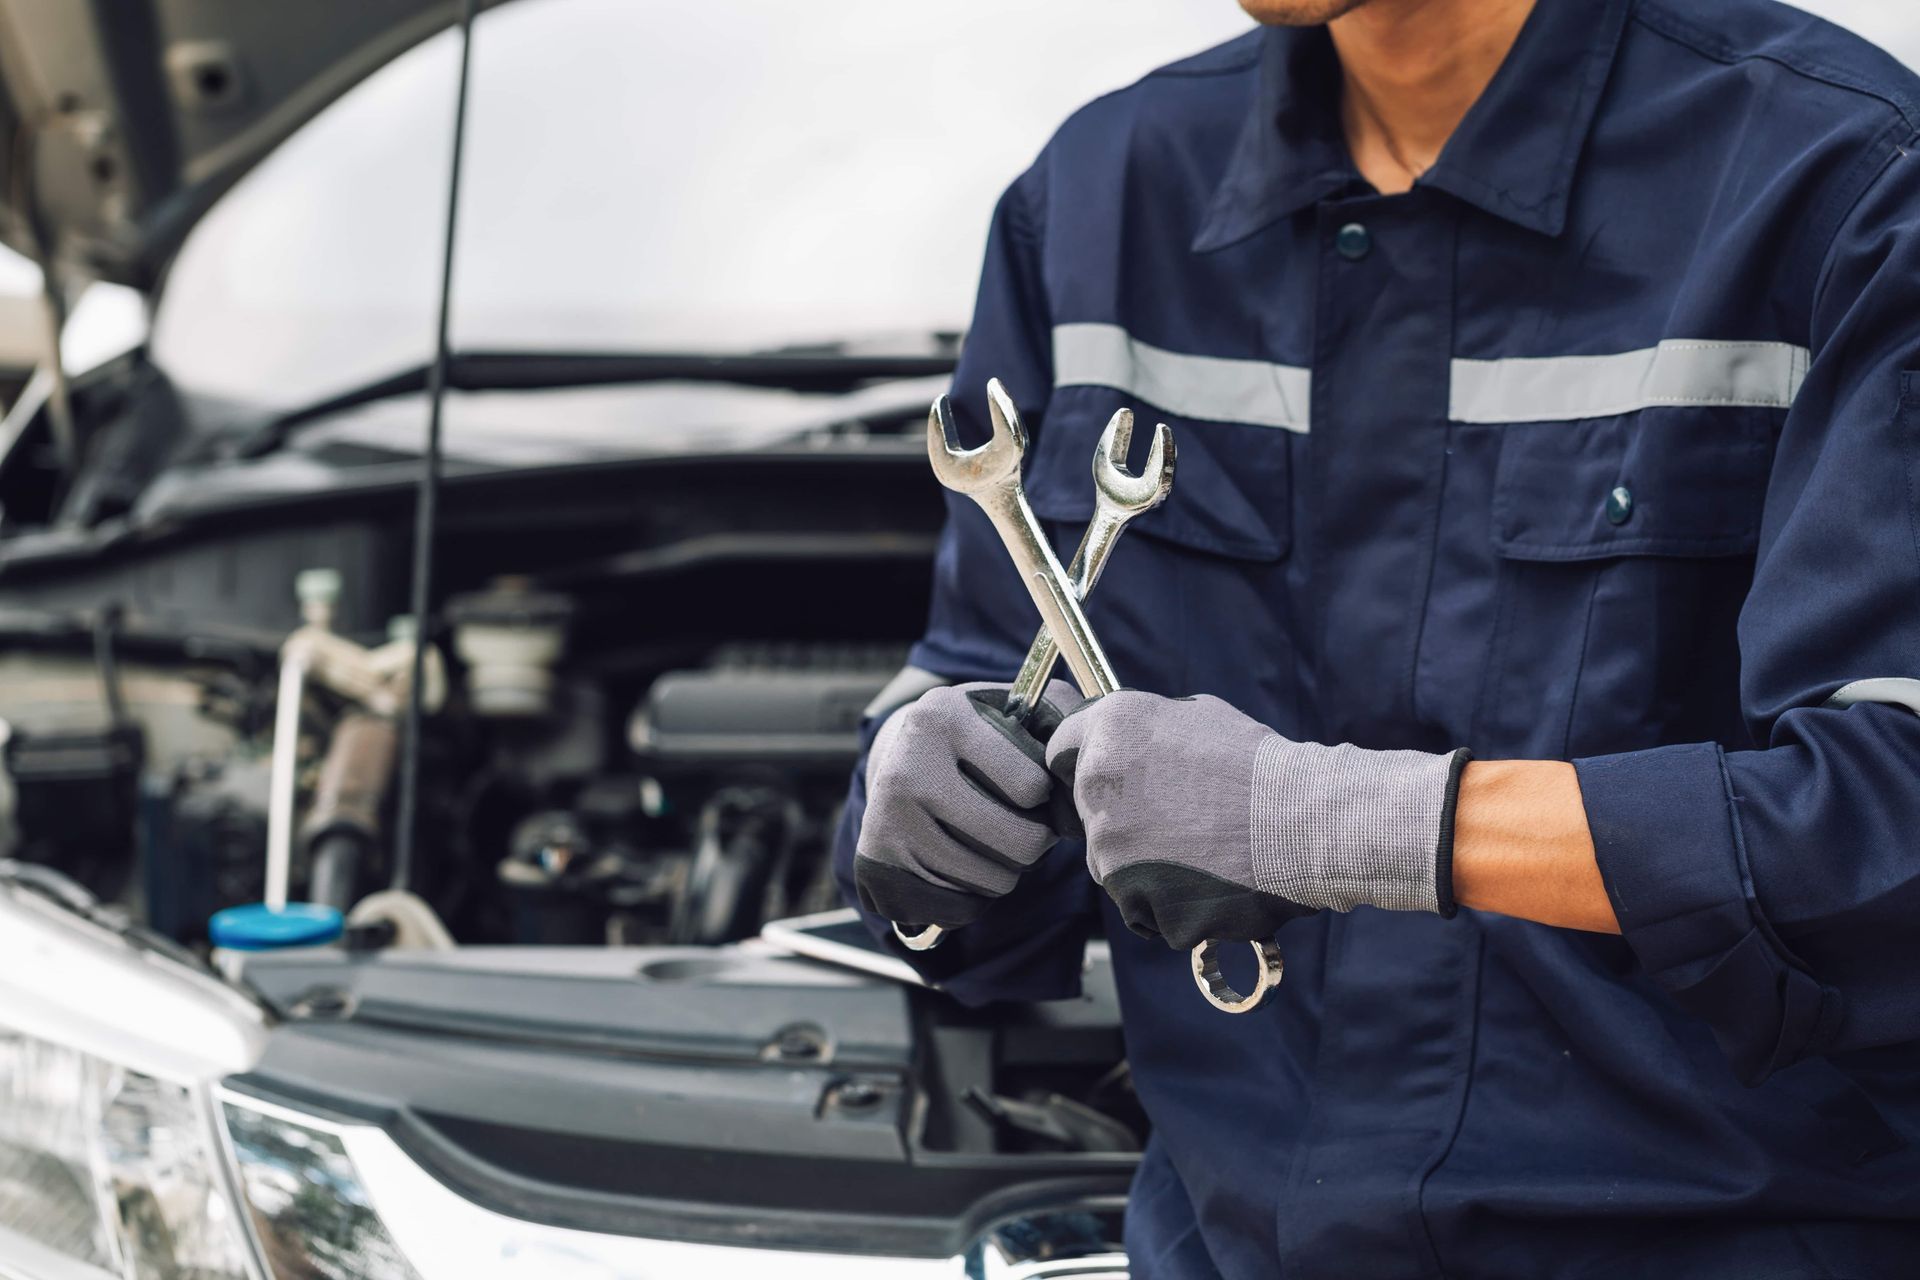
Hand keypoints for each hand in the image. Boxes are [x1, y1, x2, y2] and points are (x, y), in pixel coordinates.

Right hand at [855, 680, 1082, 929]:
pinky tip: (961, 865)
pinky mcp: (879, 865)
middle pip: (1020, 843)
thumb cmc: (975, 738)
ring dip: (1007, 871)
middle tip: (1020, 825)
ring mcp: (888, 820)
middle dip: (1034, 841)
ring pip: (994, 881)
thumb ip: (1061, 712)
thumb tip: (1087, 746)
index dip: (1044, 795)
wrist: (896, 761)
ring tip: (989, 842)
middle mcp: (907, 766)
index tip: (1031, 786)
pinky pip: (960, 908)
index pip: (1032, 786)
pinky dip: (974, 897)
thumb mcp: (1012, 708)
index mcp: (944, 717)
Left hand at [1046, 692, 1468, 948]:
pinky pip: (1144, 907)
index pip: (1062, 749)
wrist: (1301, 821)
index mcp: (1109, 733)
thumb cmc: (1260, 765)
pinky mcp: (1135, 901)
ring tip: (1202, 853)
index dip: (1086, 762)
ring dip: (1145, 865)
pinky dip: (1171, 903)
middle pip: (1089, 813)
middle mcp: (1097, 786)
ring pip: (1113, 865)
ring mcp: (1111, 849)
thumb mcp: (1197, 718)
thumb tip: (1128, 743)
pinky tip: (1209, 882)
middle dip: (1123, 818)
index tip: (1112, 778)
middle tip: (1179, 820)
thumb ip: (1146, 732)